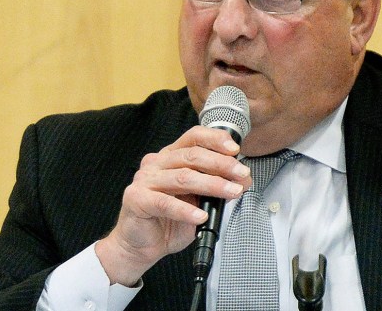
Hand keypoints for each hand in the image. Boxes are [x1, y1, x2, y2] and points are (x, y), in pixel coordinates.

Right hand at [95, 126, 251, 285]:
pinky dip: (186, 210)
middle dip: (222, 164)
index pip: (194, 137)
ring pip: (183, 177)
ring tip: (231, 193)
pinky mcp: (137, 199)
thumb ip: (219, 185)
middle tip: (242, 174)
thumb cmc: (171, 220)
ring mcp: (145, 179)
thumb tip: (244, 179)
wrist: (143, 245)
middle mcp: (157, 162)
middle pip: (192, 155)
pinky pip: (165, 203)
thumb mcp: (201, 199)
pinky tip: (201, 216)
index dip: (216, 139)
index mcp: (172, 155)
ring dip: (212, 185)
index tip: (235, 150)